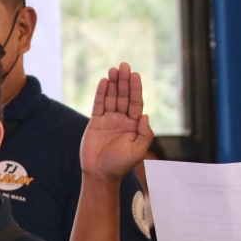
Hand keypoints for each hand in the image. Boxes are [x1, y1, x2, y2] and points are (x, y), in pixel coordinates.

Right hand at [81, 62, 152, 181]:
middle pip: (124, 96)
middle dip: (123, 81)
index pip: (136, 102)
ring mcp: (108, 120)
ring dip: (113, 84)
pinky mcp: (95, 123)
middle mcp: (122, 120)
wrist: (100, 174)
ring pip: (111, 98)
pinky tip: (103, 82)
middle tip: (123, 66)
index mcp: (134, 125)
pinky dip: (101, 93)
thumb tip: (145, 115)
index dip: (135, 88)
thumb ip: (145, 133)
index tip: (134, 75)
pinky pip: (98, 105)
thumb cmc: (120, 165)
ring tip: (113, 70)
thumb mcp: (138, 150)